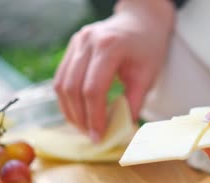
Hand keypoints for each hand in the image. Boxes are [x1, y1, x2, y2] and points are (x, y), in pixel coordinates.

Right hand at [54, 0, 173, 141]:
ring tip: (83, 127)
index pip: (93, 89)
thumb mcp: (147, 75)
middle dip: (80, 117)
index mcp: (109, 46)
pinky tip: (78, 112)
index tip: (98, 136)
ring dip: (70, 111)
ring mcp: (76, 42)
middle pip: (73, 88)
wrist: (141, 20)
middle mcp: (87, 41)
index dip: (94, 116)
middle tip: (90, 136)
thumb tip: (123, 130)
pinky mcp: (72, 47)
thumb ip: (134, 102)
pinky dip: (67, 99)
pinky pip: (61, 77)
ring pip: (61, 84)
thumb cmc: (148, 47)